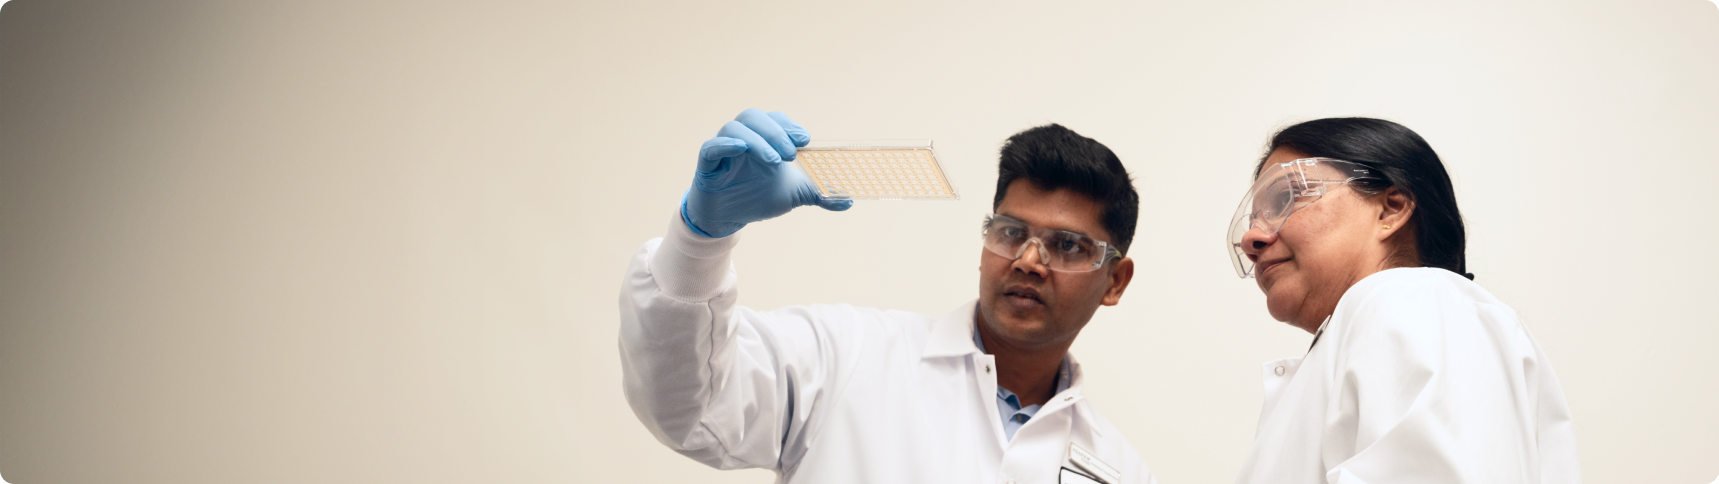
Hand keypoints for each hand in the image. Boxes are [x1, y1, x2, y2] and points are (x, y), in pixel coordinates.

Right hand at [681, 109, 852, 237]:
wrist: (729, 220)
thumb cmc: (757, 197)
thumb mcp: (794, 195)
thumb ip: (819, 194)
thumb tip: (848, 201)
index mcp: (763, 139)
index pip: (775, 119)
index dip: (789, 125)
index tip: (805, 141)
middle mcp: (743, 139)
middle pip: (754, 116)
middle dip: (775, 131)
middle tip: (792, 153)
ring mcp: (724, 150)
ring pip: (734, 128)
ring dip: (757, 140)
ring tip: (774, 161)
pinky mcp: (706, 165)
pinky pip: (710, 147)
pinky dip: (725, 145)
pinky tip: (741, 149)